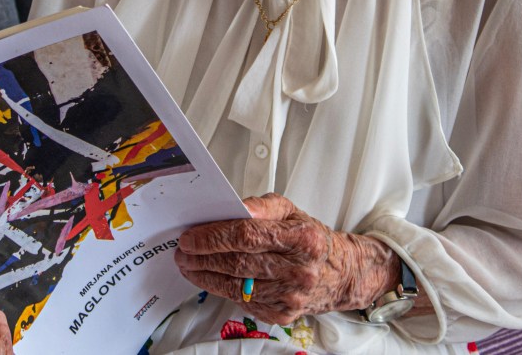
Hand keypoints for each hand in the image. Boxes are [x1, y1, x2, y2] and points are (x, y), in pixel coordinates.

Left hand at [174, 192, 398, 324]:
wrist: (339, 273)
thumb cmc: (309, 237)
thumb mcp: (289, 211)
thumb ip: (260, 207)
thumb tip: (232, 206)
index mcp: (302, 239)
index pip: (247, 236)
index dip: (213, 238)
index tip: (190, 237)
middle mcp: (299, 270)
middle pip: (238, 264)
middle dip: (202, 257)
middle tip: (182, 251)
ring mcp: (291, 296)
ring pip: (237, 287)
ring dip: (206, 276)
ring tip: (189, 265)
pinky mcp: (283, 314)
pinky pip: (244, 302)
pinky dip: (223, 290)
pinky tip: (211, 279)